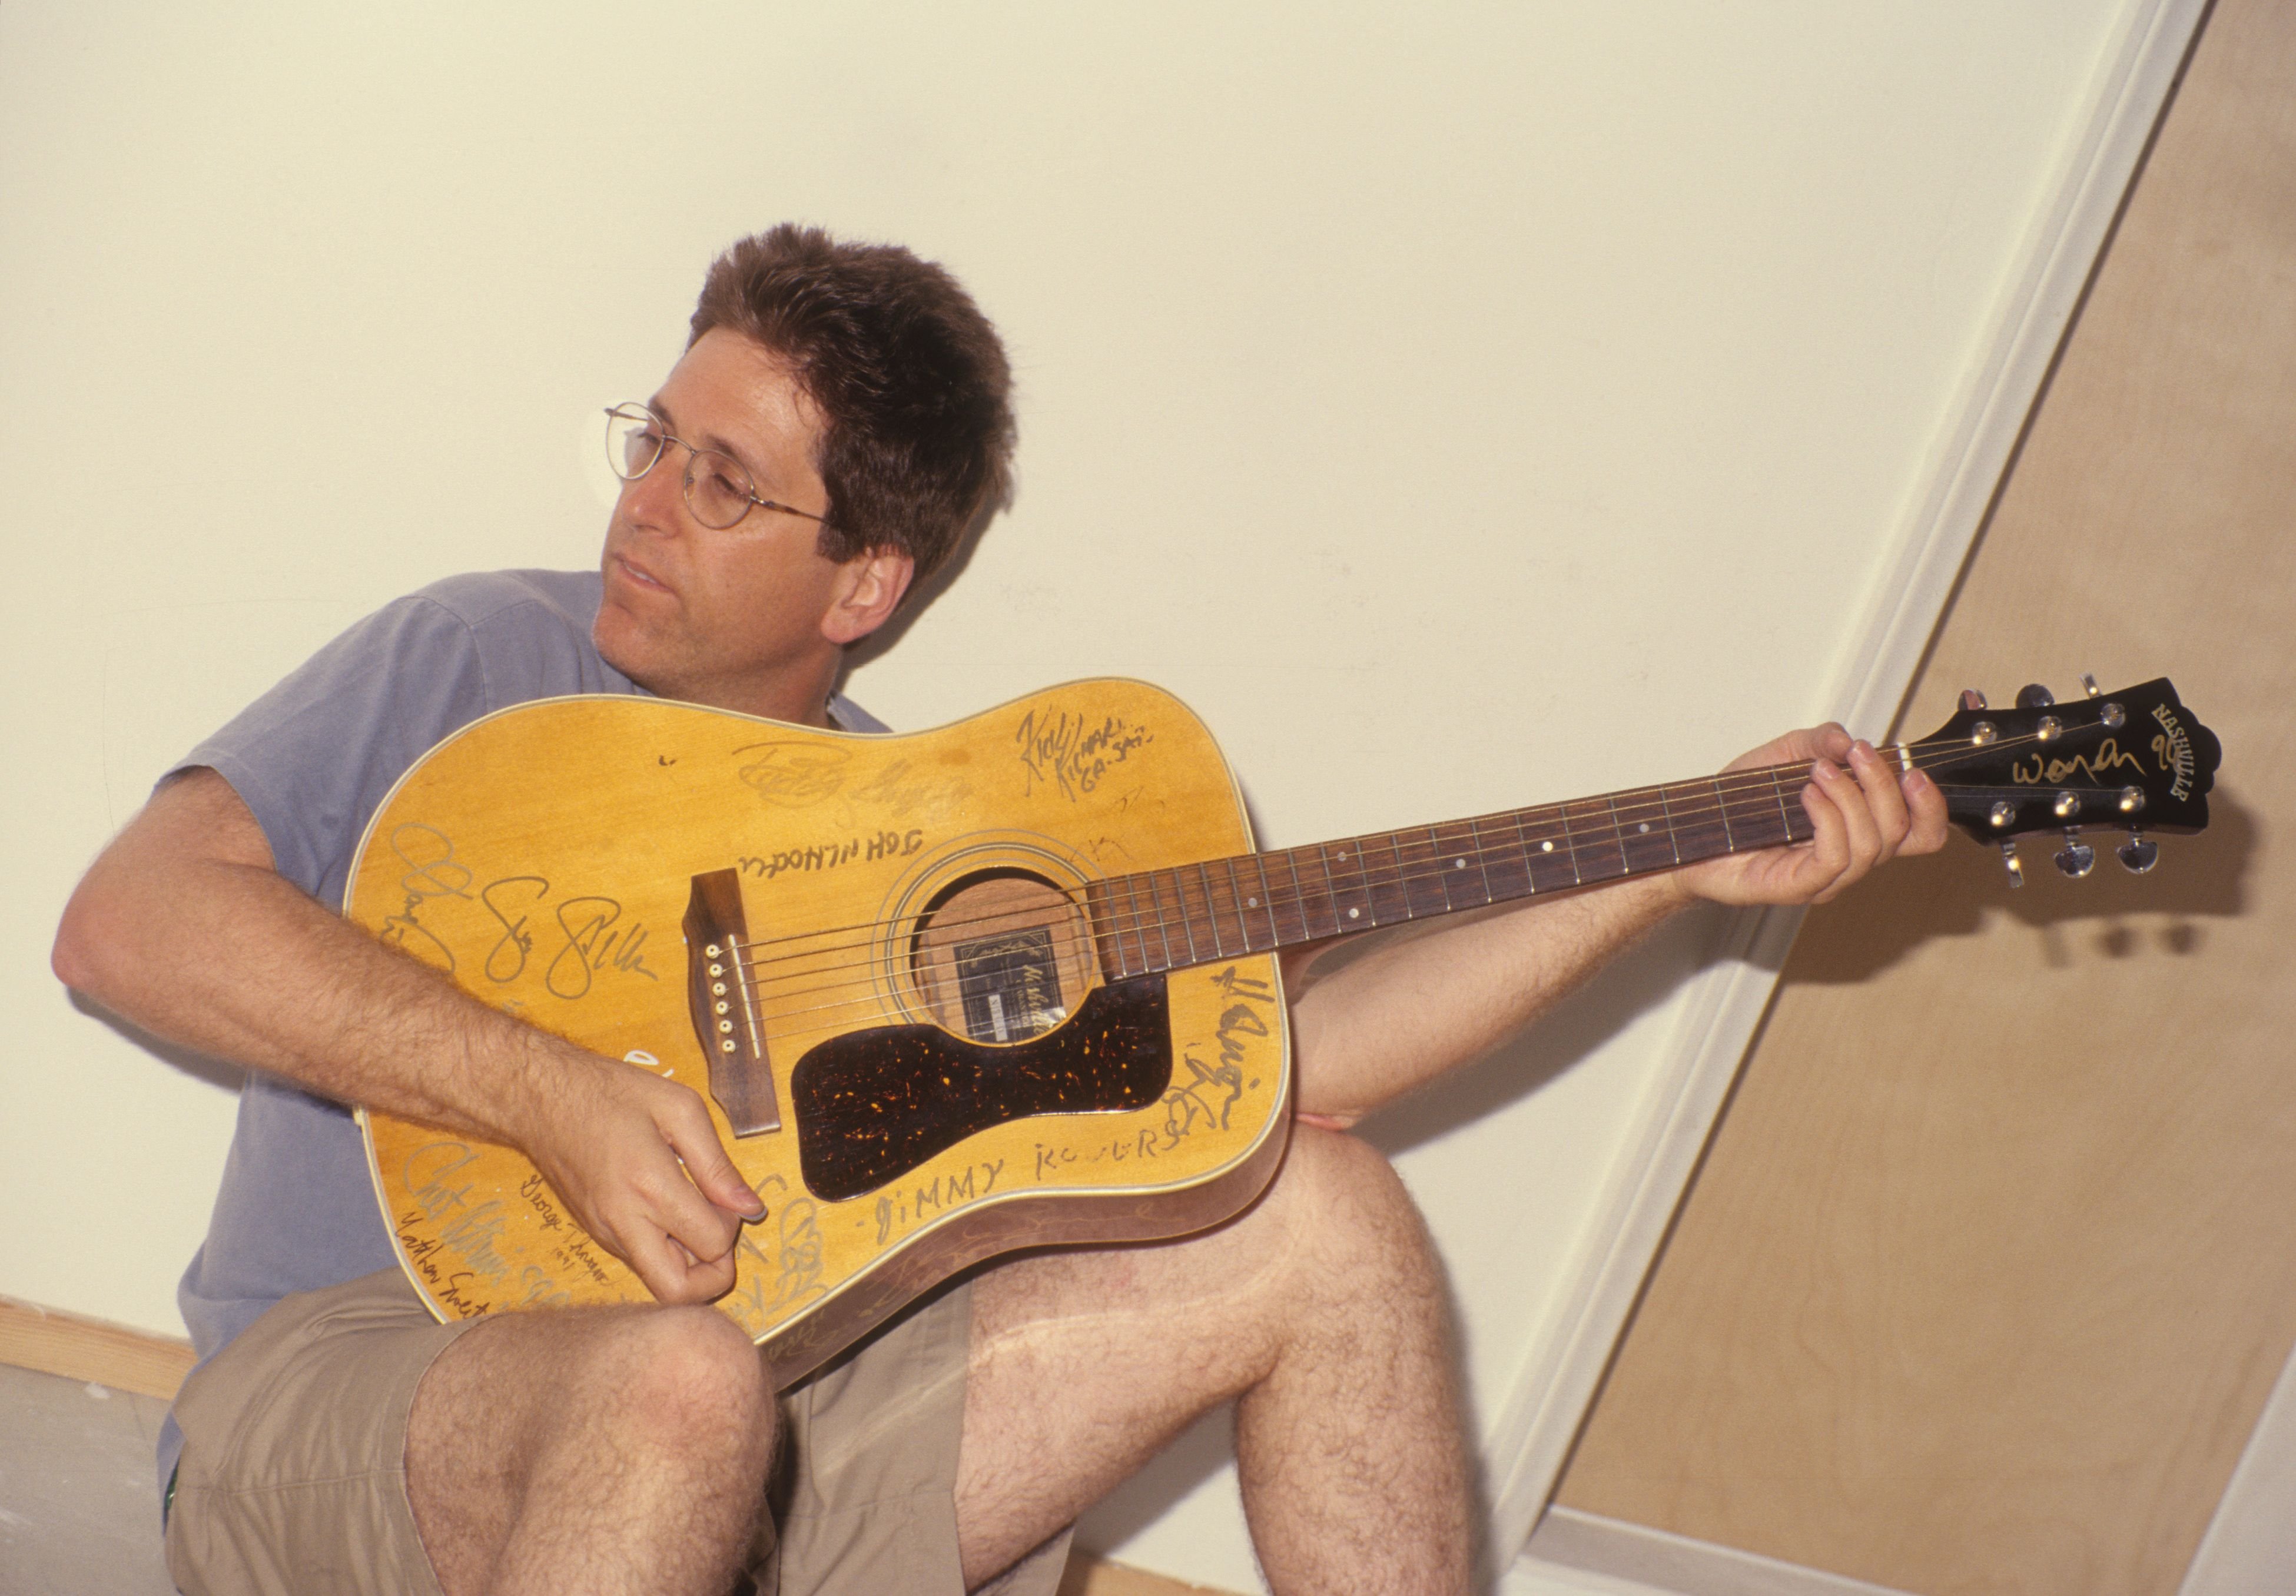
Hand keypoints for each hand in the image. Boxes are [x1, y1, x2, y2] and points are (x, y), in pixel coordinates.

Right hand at [509, 1043, 765, 1303]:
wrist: (541, 1100)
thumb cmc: (611, 1093)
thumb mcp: (679, 1108)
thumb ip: (717, 1164)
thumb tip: (750, 1207)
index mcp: (651, 1187)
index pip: (710, 1245)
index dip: (732, 1225)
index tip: (726, 1196)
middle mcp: (625, 1222)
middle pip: (678, 1292)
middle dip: (713, 1274)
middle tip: (716, 1231)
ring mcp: (606, 1234)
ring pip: (658, 1283)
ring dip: (689, 1262)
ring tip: (691, 1213)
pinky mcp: (597, 1235)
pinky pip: (640, 1262)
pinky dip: (665, 1251)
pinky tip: (668, 1210)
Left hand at [1673, 723, 1948, 907]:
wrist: (1690, 833)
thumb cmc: (1737, 804)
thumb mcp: (1781, 756)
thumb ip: (1819, 741)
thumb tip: (1847, 740)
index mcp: (1857, 830)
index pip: (1921, 833)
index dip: (1932, 806)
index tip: (1913, 770)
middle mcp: (1849, 858)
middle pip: (1901, 832)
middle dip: (1883, 784)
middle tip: (1854, 754)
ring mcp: (1825, 878)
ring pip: (1870, 844)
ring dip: (1850, 797)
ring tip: (1817, 772)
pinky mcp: (1797, 887)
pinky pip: (1834, 858)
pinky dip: (1828, 819)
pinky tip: (1806, 796)